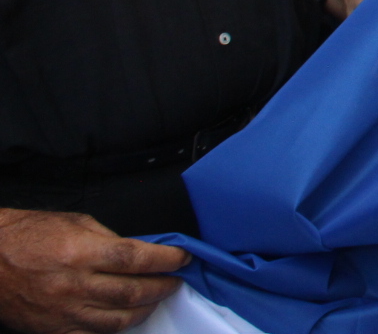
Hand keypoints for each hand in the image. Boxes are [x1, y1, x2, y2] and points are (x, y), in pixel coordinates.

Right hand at [0, 209, 188, 332]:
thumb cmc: (26, 238)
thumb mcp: (74, 223)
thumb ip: (110, 238)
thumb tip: (140, 251)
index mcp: (81, 252)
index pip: (137, 258)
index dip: (166, 259)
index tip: (182, 257)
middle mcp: (74, 285)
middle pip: (133, 292)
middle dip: (162, 285)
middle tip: (174, 278)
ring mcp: (64, 312)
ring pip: (118, 320)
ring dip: (145, 309)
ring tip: (154, 298)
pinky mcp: (54, 330)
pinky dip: (115, 328)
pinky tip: (125, 317)